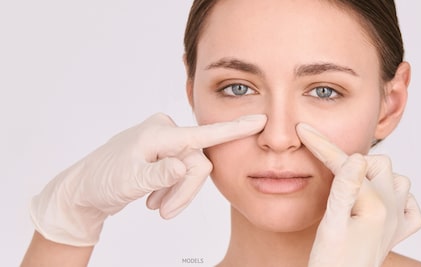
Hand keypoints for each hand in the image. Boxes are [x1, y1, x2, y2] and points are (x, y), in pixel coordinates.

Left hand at [29, 113, 266, 245]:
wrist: (82, 191)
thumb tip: (186, 166)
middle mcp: (165, 133)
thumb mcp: (129, 181)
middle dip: (185, 190)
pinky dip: (172, 189)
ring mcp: (165, 143)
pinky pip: (183, 172)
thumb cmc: (101, 182)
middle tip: (164, 213)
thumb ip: (160, 174)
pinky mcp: (164, 154)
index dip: (234, 130)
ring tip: (156, 207)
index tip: (260, 120)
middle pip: (198, 163)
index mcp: (159, 134)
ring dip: (177, 193)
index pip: (203, 133)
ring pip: (192, 171)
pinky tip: (155, 200)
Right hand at [297, 123, 420, 266]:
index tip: (305, 131)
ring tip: (353, 190)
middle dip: (354, 163)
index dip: (324, 146)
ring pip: (397, 180)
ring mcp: (398, 222)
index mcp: (376, 206)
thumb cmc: (331, 264)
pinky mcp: (397, 234)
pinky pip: (410, 206)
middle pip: (379, 164)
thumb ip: (344, 191)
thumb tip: (356, 157)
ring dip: (376, 178)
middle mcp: (394, 211)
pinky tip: (377, 206)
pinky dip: (397, 199)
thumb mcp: (330, 226)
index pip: (349, 166)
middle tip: (332, 176)